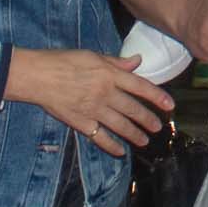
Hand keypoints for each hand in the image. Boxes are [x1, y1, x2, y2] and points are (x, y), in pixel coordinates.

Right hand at [4, 50, 175, 156]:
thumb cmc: (63, 61)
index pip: (140, 86)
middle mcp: (106, 93)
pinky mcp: (81, 123)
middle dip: (148, 119)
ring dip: (135, 134)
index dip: (157, 96)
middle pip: (133, 109)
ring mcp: (94, 110)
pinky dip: (111, 146)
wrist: (38, 76)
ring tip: (145, 140)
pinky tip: (120, 151)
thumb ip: (116, 62)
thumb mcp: (92, 55)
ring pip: (120, 126)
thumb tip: (137, 61)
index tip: (169, 105)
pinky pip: (100, 137)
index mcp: (110, 74)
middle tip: (158, 127)